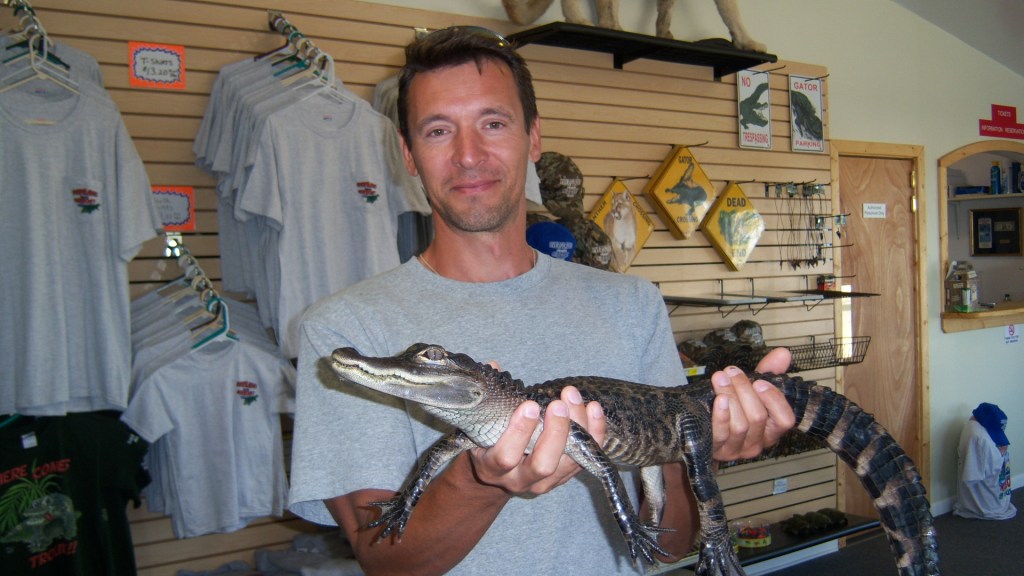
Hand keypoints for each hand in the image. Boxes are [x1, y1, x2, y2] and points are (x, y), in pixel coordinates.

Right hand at [468, 385, 605, 495]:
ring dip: (577, 429)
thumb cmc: (488, 441)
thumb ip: (487, 397)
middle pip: (542, 464)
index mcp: (492, 468)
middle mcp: (519, 480)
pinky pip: (585, 458)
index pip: (506, 457)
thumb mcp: (481, 424)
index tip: (530, 405)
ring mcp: (545, 483)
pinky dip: (593, 434)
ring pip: (567, 462)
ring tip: (574, 398)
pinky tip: (593, 408)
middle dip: (554, 433)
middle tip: (558, 404)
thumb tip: (493, 366)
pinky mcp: (564, 478)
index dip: (519, 432)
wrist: (498, 473)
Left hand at [709, 347, 795, 461]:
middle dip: (744, 390)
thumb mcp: (751, 391)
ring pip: (740, 425)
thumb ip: (769, 372)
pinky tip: (718, 399)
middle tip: (732, 371)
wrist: (702, 432)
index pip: (785, 420)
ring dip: (730, 397)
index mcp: (771, 429)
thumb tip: (783, 353)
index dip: (774, 400)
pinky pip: (722, 434)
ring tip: (720, 378)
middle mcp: (758, 442)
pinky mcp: (717, 450)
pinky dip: (721, 416)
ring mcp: (737, 449)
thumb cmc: (734, 409)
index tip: (759, 381)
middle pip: (758, 417)